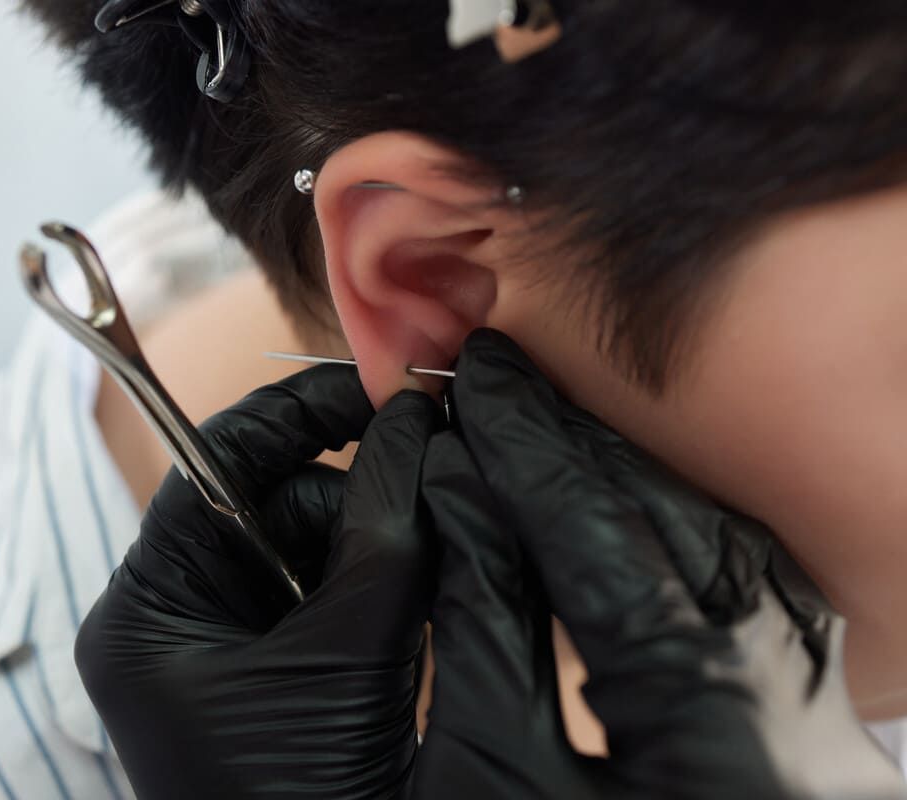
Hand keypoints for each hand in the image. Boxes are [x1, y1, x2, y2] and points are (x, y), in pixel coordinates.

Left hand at [75, 365, 441, 799]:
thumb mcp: (344, 658)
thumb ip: (385, 531)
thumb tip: (418, 420)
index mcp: (147, 610)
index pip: (213, 465)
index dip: (295, 411)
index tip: (377, 384)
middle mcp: (172, 620)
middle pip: (270, 504)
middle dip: (353, 502)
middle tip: (430, 497)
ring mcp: (221, 649)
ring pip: (311, 549)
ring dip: (373, 555)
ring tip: (415, 591)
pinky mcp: (269, 674)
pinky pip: (326, 596)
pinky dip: (375, 594)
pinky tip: (404, 625)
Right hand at [413, 329, 905, 799]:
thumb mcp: (486, 777)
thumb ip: (481, 626)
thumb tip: (454, 496)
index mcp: (703, 720)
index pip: (593, 529)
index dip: (521, 444)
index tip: (470, 381)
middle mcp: (783, 707)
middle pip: (670, 522)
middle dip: (574, 445)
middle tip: (500, 388)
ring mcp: (809, 722)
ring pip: (724, 552)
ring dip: (631, 483)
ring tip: (551, 436)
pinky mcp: (806, 738)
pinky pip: (752, 599)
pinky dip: (682, 540)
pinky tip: (635, 518)